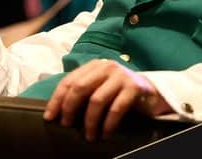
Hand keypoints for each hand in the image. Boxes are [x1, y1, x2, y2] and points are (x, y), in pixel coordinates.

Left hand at [43, 59, 170, 140]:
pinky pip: (116, 108)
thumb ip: (83, 90)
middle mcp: (106, 67)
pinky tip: (105, 134)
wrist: (152, 92)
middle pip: (80, 88)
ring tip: (89, 136)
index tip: (50, 116)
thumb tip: (59, 110)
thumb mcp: (100, 86)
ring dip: (89, 121)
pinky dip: (108, 124)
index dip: (57, 99)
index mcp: (93, 66)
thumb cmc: (120, 92)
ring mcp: (121, 76)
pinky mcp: (134, 87)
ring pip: (97, 100)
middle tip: (66, 125)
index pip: (69, 81)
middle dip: (70, 108)